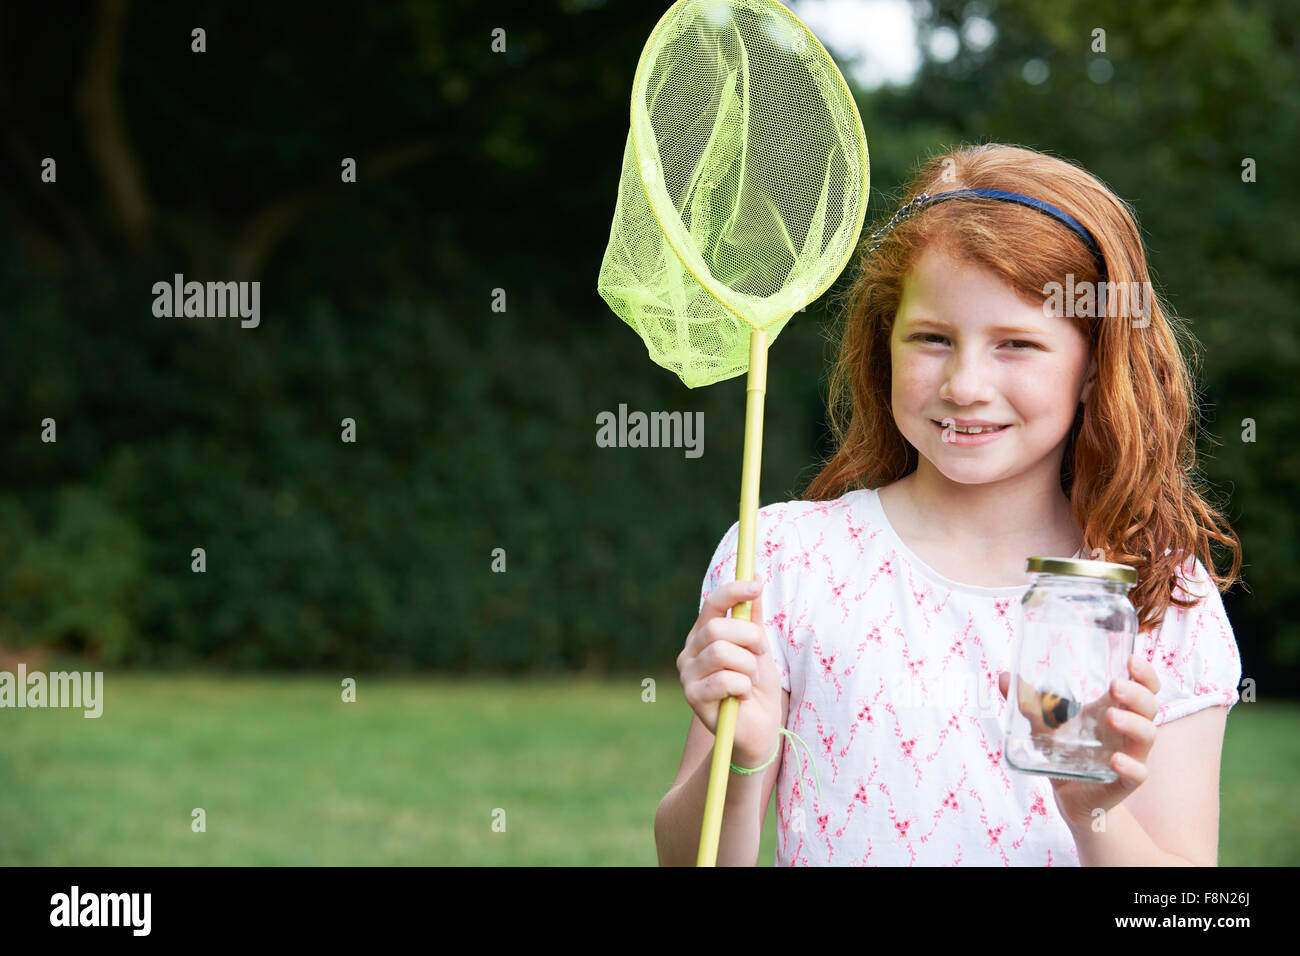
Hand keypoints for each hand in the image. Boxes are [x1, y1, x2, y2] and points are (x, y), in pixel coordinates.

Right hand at [677, 577, 782, 767]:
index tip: (757, 585)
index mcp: (704, 635)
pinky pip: (724, 680)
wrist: (758, 731)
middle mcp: (690, 651)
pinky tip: (743, 696)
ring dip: (749, 666)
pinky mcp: (692, 697)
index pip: (713, 604)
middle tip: (761, 654)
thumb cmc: (757, 688)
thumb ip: (754, 618)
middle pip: (717, 628)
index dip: (733, 591)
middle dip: (749, 638)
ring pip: (721, 652)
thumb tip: (755, 577)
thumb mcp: (759, 649)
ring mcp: (687, 675)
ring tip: (752, 681)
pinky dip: (743, 686)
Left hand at [998, 654, 1160, 827]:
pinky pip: (1138, 774)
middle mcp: (1127, 730)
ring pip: (1147, 735)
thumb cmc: (1064, 751)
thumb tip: (1004, 676)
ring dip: (1133, 724)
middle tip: (1115, 685)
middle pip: (1149, 706)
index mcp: (1114, 709)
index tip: (1132, 659)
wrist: (1068, 795)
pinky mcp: (1125, 781)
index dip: (1145, 673)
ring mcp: (1130, 755)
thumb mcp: (1044, 724)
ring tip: (1110, 715)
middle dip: (1137, 693)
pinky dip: (1131, 766)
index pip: (1144, 686)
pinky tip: (1116, 759)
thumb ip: (1027, 702)